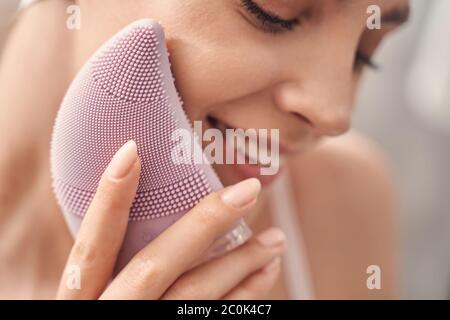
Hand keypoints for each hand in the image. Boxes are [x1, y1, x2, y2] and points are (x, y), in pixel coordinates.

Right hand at [56, 141, 285, 298]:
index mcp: (82, 303)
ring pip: (193, 299)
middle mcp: (110, 317)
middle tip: (247, 193)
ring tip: (275, 238)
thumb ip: (116, 271)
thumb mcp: (100, 300)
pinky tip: (265, 276)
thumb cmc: (113, 313)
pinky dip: (246, 297)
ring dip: (239, 264)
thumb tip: (170, 219)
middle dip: (202, 226)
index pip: (91, 248)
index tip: (133, 152)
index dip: (108, 200)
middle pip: (154, 268)